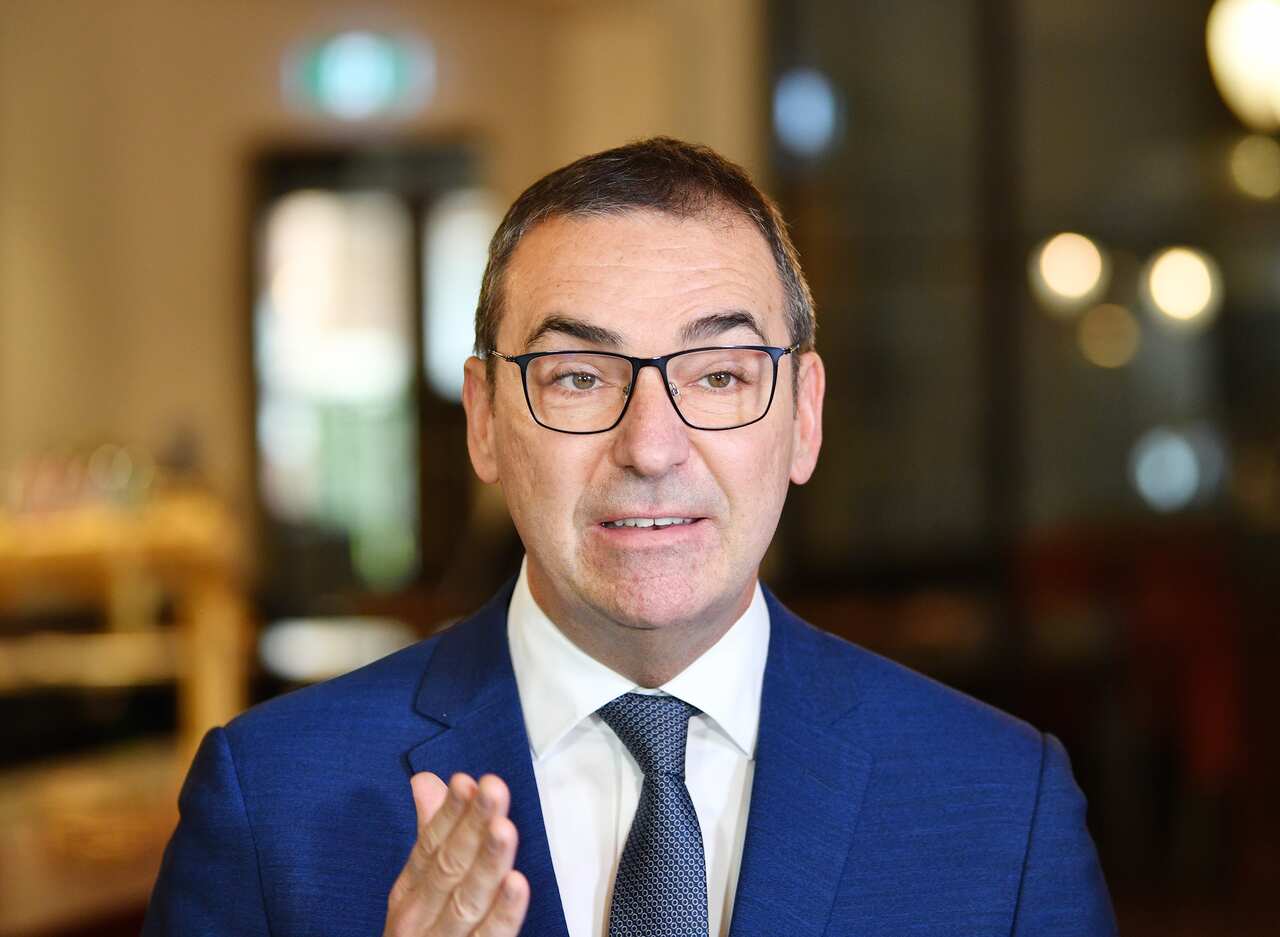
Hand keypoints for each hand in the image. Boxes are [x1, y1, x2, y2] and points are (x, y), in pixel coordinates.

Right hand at [384, 772, 529, 935]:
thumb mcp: (418, 889)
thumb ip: (428, 834)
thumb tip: (427, 781)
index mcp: (410, 894)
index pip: (430, 845)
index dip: (451, 813)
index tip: (468, 781)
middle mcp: (420, 918)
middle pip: (449, 866)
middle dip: (473, 825)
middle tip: (493, 789)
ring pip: (467, 900)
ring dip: (487, 862)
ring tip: (504, 828)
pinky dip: (503, 913)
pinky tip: (518, 883)